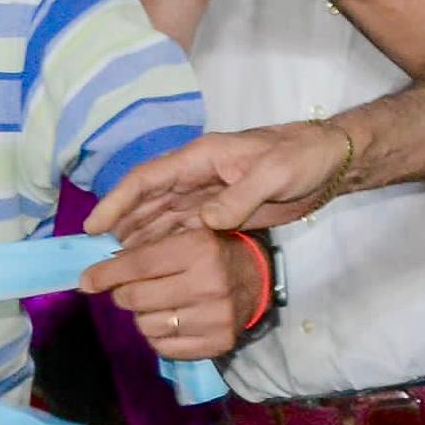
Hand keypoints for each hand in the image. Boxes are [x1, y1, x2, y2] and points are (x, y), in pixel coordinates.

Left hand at [76, 228, 258, 358]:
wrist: (257, 280)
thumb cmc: (210, 253)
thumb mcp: (183, 237)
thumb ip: (142, 252)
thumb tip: (93, 275)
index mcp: (198, 249)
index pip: (138, 264)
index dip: (105, 274)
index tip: (86, 281)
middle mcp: (208, 283)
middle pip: (136, 297)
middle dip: (123, 294)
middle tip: (128, 291)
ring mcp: (215, 317)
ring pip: (147, 326)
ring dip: (141, 316)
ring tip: (155, 305)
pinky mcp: (218, 343)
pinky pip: (164, 348)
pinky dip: (158, 337)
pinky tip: (169, 322)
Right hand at [90, 122, 355, 243]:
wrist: (331, 161)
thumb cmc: (302, 158)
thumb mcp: (274, 173)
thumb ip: (238, 198)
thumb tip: (204, 222)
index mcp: (201, 159)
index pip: (147, 179)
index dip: (117, 201)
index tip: (93, 227)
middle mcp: (196, 177)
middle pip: (147, 201)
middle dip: (120, 225)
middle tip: (98, 258)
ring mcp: (208, 195)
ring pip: (162, 217)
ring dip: (139, 238)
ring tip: (115, 265)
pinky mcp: (223, 212)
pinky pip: (184, 229)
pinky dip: (165, 243)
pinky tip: (151, 262)